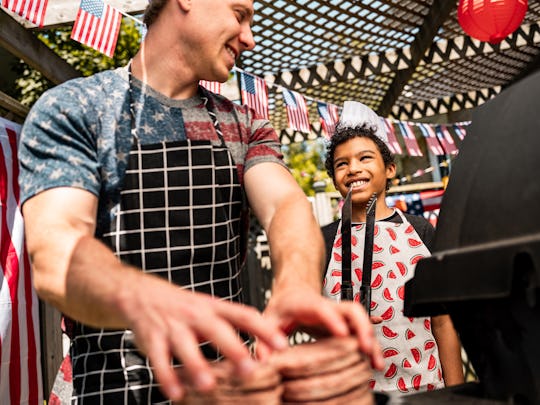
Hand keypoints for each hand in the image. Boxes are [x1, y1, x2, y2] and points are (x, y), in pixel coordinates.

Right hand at [125, 276, 287, 401]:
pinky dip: (167, 377)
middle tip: (250, 369)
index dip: (264, 329)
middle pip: (217, 330)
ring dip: (197, 366)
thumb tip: (267, 346)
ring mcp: (174, 327)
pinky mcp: (153, 340)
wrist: (142, 295)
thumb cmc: (185, 307)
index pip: (244, 315)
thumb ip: (234, 325)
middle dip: (233, 349)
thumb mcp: (211, 308)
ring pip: (186, 346)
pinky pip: (159, 360)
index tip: (282, 344)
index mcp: (214, 307)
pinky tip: (176, 393)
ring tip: (208, 385)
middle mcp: (196, 315)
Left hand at [257, 283, 383, 370]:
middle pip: (352, 310)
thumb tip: (264, 359)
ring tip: (376, 363)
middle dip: (363, 327)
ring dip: (372, 340)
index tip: (341, 333)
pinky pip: (362, 331)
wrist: (293, 291)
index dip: (333, 320)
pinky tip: (377, 360)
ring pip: (362, 321)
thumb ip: (265, 336)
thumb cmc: (283, 305)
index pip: (322, 308)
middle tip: (366, 348)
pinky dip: (371, 345)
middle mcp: (329, 307)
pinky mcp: (345, 325)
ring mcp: (339, 315)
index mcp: (308, 304)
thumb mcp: (269, 318)